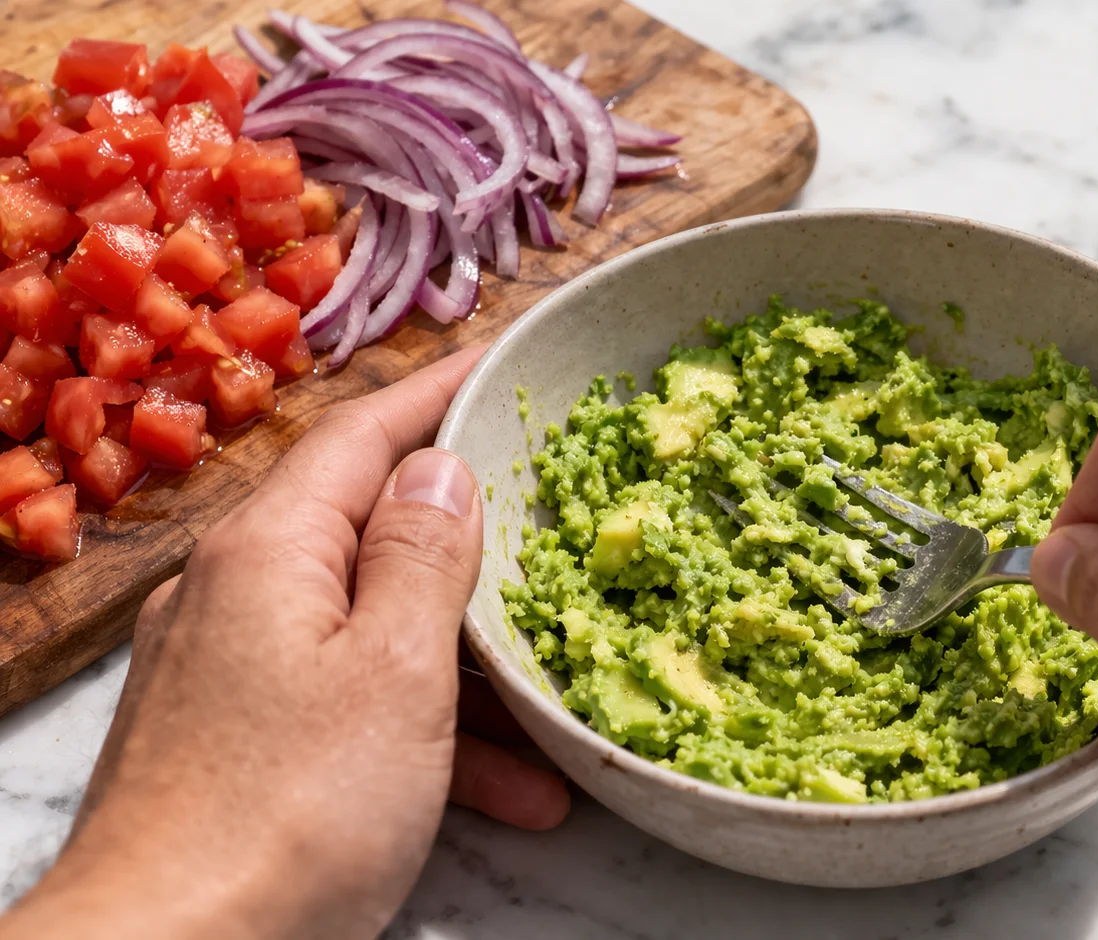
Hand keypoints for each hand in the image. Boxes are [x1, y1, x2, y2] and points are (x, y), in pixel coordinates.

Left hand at [0, 349, 567, 939]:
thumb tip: (442, 471)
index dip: (441, 394)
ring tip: (556, 712)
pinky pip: (349, 705)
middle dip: (473, 545)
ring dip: (468, 669)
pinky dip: (426, 733)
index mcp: (269, 552)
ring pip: (372, 631)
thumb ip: (425, 559)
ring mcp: (230, 672)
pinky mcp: (234, 743)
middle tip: (555, 527)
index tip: (505, 359)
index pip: (364, 435)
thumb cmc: (287, 813)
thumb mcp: (395, 671)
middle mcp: (236, 595)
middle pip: (370, 532)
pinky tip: (508, 791)